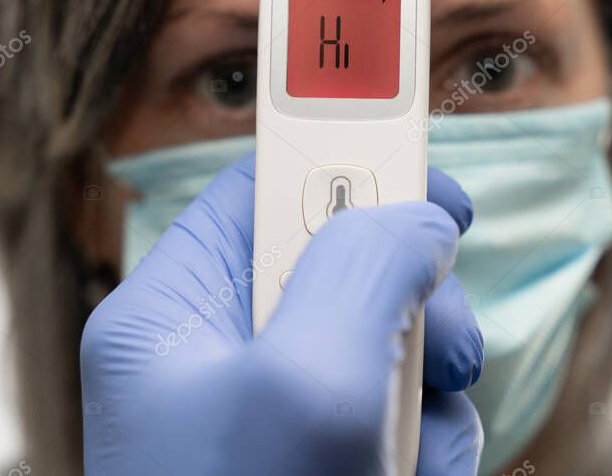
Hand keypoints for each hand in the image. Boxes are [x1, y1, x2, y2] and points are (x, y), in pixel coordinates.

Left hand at [80, 153, 483, 474]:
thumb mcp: (310, 382)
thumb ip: (367, 265)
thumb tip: (419, 220)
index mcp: (174, 316)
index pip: (262, 192)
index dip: (347, 165)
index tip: (428, 170)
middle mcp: (221, 359)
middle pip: (343, 266)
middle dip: (408, 301)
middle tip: (437, 345)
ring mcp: (276, 417)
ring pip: (387, 344)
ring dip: (426, 387)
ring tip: (411, 452)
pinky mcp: (323, 465)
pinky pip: (399, 416)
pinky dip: (425, 445)